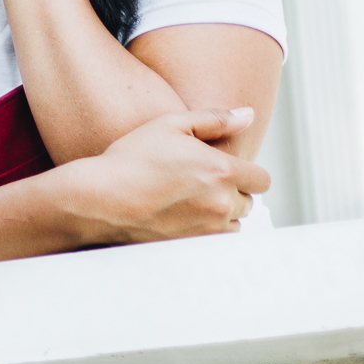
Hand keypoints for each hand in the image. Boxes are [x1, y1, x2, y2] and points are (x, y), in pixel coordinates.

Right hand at [70, 107, 269, 243]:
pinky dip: (207, 231)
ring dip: (222, 214)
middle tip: (200, 180)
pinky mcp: (192, 248)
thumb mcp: (172, 125)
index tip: (227, 167)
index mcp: (221, 170)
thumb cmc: (133, 156)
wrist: (101, 197)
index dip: (247, 172)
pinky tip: (182, 217)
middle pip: (248, 202)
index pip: (262, 179)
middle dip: (232, 191)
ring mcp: (207, 230)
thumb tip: (249, 115)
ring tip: (189, 199)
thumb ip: (215, 119)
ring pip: (234, 225)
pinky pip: (216, 243)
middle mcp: (221, 203)